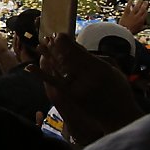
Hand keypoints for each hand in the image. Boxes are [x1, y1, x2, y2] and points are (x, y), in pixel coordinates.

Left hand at [40, 32, 141, 147]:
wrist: (119, 115)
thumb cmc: (119, 91)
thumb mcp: (114, 71)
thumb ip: (97, 58)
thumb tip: (77, 48)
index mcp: (100, 68)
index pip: (77, 51)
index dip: (66, 42)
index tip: (59, 34)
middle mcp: (88, 76)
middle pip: (66, 57)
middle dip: (55, 46)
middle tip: (47, 37)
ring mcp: (78, 87)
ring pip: (59, 67)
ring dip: (48, 55)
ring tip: (41, 45)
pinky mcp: (72, 97)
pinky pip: (54, 83)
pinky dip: (41, 74)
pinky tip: (30, 67)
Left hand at [117, 0, 149, 34]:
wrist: (124, 31)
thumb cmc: (131, 32)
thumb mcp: (139, 30)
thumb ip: (143, 28)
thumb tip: (146, 27)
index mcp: (141, 21)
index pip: (145, 14)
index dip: (146, 11)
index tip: (146, 9)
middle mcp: (137, 16)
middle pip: (142, 9)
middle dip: (144, 5)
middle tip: (146, 1)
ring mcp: (132, 14)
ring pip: (136, 7)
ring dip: (138, 3)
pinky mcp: (126, 14)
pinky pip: (128, 7)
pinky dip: (129, 3)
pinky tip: (130, 0)